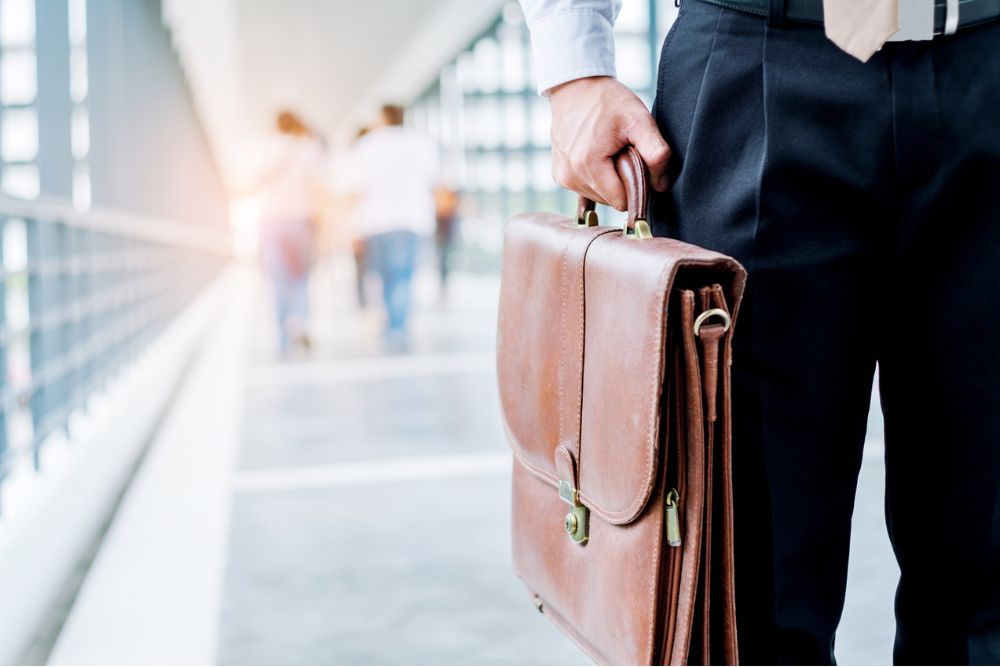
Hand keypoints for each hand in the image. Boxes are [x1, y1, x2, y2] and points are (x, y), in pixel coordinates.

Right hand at [548, 76, 670, 210]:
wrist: (576, 86)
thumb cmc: (607, 100)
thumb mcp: (639, 120)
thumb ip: (656, 152)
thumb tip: (662, 185)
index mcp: (588, 165)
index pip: (621, 201)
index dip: (636, 186)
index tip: (637, 163)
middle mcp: (570, 176)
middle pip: (610, 200)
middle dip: (622, 182)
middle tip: (623, 152)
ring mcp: (562, 177)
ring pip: (598, 196)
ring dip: (609, 180)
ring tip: (609, 152)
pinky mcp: (559, 175)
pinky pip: (586, 189)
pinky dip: (596, 177)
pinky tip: (598, 155)